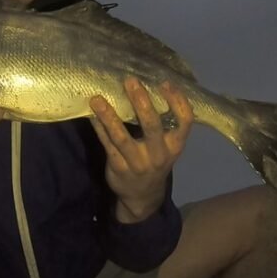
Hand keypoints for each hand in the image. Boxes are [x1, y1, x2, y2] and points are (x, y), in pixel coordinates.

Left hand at [89, 77, 192, 222]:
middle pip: (152, 127)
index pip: (185, 122)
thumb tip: (147, 85)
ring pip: (122, 137)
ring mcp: (138, 163)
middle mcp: (159, 155)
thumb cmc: (155, 161)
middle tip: (131, 81)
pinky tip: (92, 115)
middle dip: (142, 103)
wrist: (142, 196)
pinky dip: (99, 129)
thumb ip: (163, 124)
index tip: (165, 83)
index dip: (177, 102)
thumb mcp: (167, 147)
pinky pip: (107, 145)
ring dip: (109, 116)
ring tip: (97, 99)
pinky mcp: (119, 168)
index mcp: (175, 146)